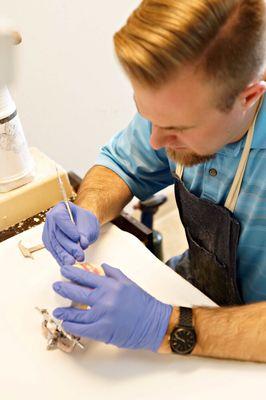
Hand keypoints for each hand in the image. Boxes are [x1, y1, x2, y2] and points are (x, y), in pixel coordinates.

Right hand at [42, 202, 99, 265]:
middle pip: (56, 234)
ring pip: (54, 244)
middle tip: (79, 256)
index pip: (59, 217)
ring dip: (64, 255)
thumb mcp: (89, 224)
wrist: (83, 225)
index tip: (77, 237)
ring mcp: (48, 231)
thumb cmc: (86, 221)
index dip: (67, 228)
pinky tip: (66, 264)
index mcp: (60, 208)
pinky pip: (53, 251)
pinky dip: (60, 258)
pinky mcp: (49, 242)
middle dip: (68, 246)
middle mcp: (51, 219)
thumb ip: (85, 233)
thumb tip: (83, 243)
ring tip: (73, 262)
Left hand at [52, 263, 171, 350]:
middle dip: (64, 288)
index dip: (73, 273)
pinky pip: (83, 328)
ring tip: (57, 311)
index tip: (64, 270)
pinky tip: (66, 324)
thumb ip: (114, 274)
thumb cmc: (143, 302)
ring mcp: (103, 315)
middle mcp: (105, 298)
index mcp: (110, 285)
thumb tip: (102, 266)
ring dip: (65, 312)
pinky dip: (72, 326)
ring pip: (77, 312)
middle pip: (78, 292)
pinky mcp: (103, 331)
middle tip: (56, 286)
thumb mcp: (129, 283)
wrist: (154, 322)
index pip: (86, 276)